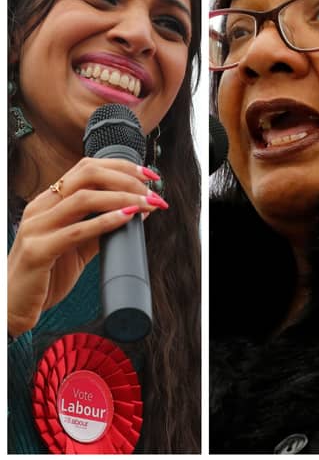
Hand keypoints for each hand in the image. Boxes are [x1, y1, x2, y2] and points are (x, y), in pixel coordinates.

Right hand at [8, 158, 167, 337]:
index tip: (149, 175)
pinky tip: (127, 218)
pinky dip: (105, 222)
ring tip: (147, 204)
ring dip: (123, 198)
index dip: (121, 167)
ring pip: (83, 198)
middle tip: (152, 190)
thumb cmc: (47, 273)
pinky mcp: (38, 251)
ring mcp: (36, 227)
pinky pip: (76, 231)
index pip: (86, 168)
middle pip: (87, 175)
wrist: (13, 305)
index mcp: (49, 201)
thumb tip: (136, 212)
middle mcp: (41, 207)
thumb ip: (101, 228)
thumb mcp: (78, 245)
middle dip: (126, 178)